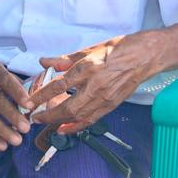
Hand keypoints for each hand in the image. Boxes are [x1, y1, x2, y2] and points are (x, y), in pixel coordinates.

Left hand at [27, 35, 156, 134]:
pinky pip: (91, 119)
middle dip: (48, 115)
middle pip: (67, 107)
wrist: (147, 56)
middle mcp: (96, 86)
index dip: (42, 96)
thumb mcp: (90, 48)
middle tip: (34, 117)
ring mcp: (106, 98)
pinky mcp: (112, 105)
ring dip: (60, 122)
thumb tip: (45, 62)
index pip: (59, 85)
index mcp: (89, 68)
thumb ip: (65, 58)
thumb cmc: (120, 48)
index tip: (30, 102)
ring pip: (79, 116)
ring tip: (46, 123)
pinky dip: (77, 126)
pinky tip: (65, 128)